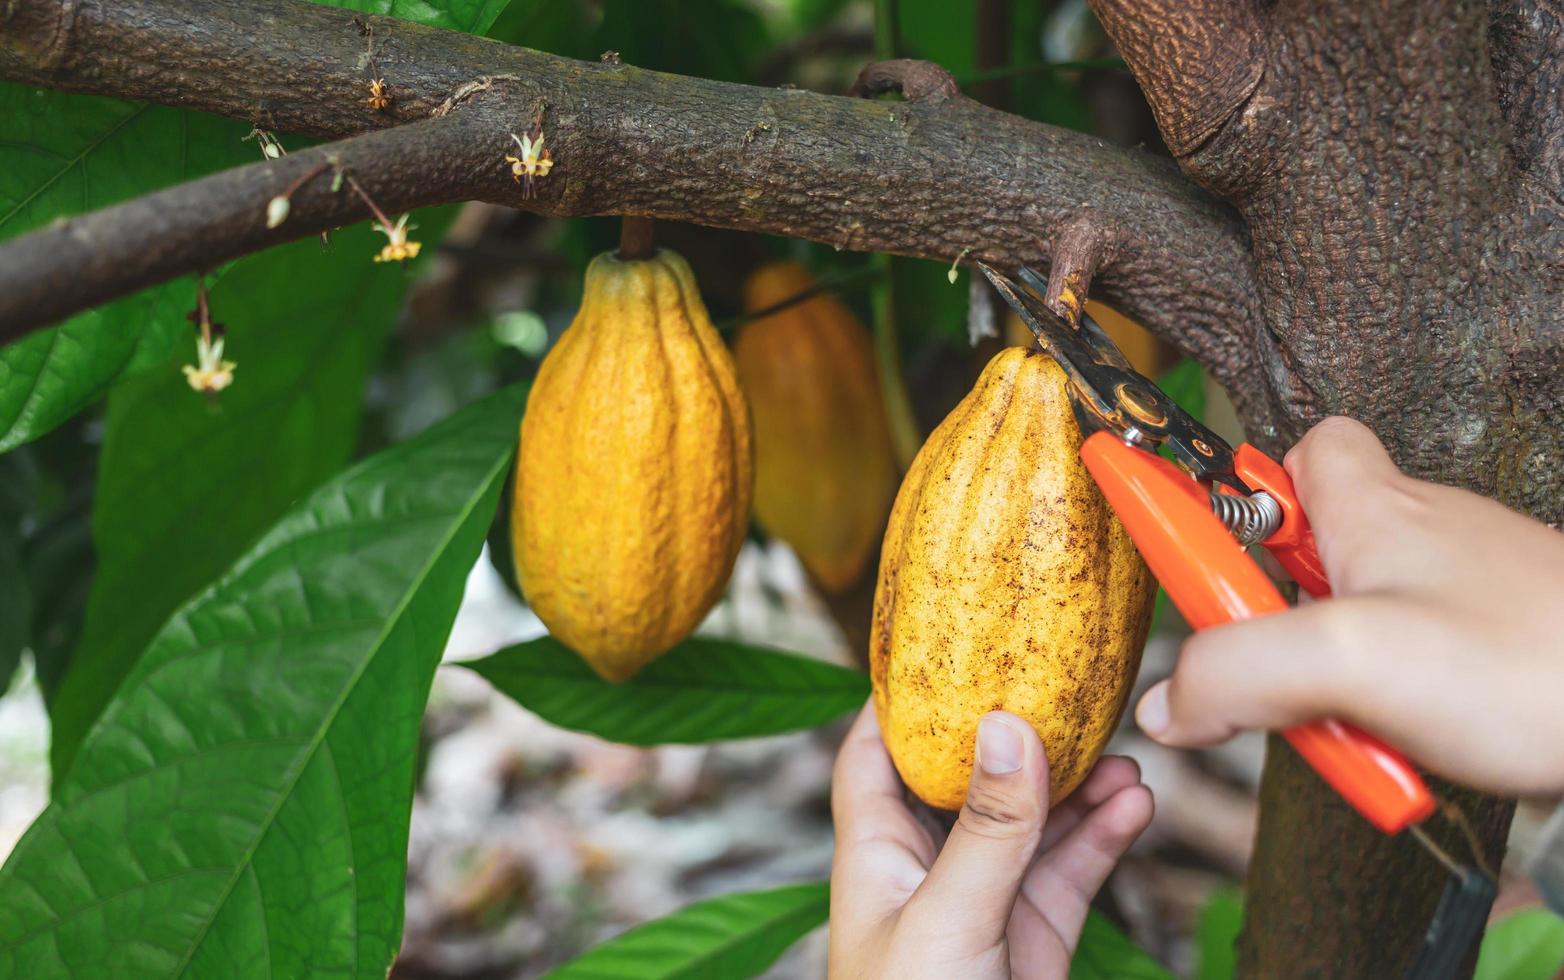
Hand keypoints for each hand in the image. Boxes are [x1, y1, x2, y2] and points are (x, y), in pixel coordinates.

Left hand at [828, 704, 1151, 979]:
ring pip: (1033, 821)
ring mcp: (987, 901)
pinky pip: (1074, 870)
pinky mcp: (1036, 936)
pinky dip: (1105, 836)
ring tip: (1122, 751)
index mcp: (878, 854)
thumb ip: (986, 831)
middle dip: (1015, 732)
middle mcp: (930, 868)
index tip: (947, 646)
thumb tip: (1009, 726)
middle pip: (969, 776)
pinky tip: (1137, 804)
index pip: (875, 754)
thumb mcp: (945, 919)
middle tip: (1067, 688)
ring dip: (1079, 786)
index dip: (901, 701)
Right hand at [1136, 416, 1563, 794]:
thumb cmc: (1535, 666)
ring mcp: (1460, 596)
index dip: (1240, 488)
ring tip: (1352, 725)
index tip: (1187, 526)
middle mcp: (1420, 538)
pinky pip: (1406, 671)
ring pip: (1356, 623)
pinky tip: (1404, 747)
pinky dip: (1388, 711)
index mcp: (1376, 509)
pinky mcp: (1490, 652)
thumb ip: (1239, 671)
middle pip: (1310, 554)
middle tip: (1271, 664)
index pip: (1300, 451)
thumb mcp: (1351, 660)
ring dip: (1332, 680)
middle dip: (1275, 617)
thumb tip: (1171, 700)